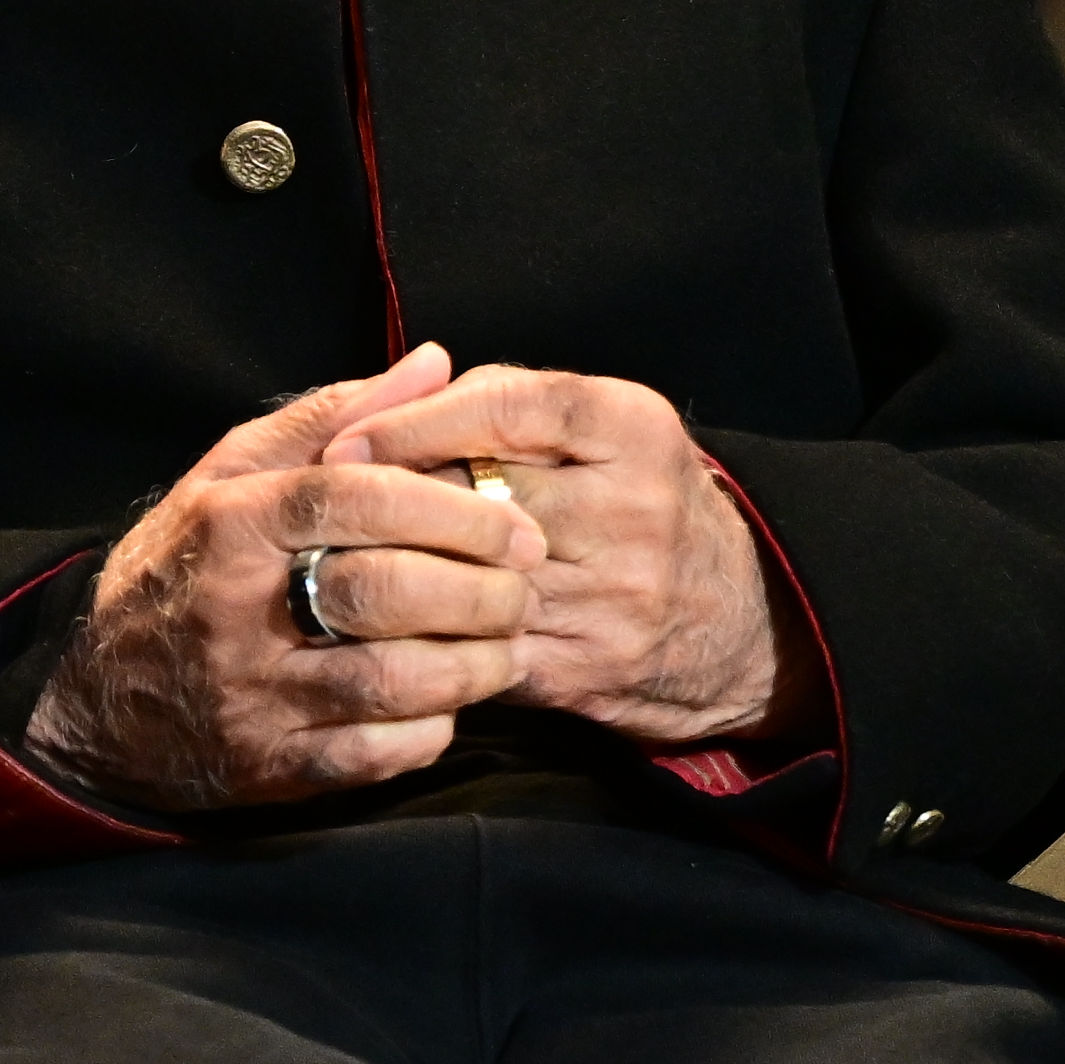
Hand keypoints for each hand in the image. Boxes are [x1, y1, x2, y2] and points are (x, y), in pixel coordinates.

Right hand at [29, 348, 552, 808]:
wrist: (98, 694)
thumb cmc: (187, 565)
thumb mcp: (232, 475)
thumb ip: (333, 418)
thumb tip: (434, 363)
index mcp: (229, 522)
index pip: (353, 497)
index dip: (448, 507)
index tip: (514, 526)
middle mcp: (234, 608)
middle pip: (383, 591)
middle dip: (480, 591)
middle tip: (525, 589)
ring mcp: (250, 694)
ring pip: (390, 680)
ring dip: (473, 667)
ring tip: (509, 647)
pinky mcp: (266, 766)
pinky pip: (371, 756)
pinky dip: (429, 731)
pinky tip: (450, 705)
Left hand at [328, 359, 797, 749]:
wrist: (736, 622)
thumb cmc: (636, 500)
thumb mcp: (603, 428)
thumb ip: (503, 400)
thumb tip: (393, 397)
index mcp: (635, 429)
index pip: (511, 406)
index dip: (417, 422)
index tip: (348, 442)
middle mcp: (635, 508)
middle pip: (479, 494)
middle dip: (396, 502)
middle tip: (328, 509)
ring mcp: (617, 594)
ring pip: (470, 578)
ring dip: (396, 574)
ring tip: (339, 565)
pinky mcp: (590, 667)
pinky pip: (480, 648)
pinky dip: (425, 637)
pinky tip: (383, 626)